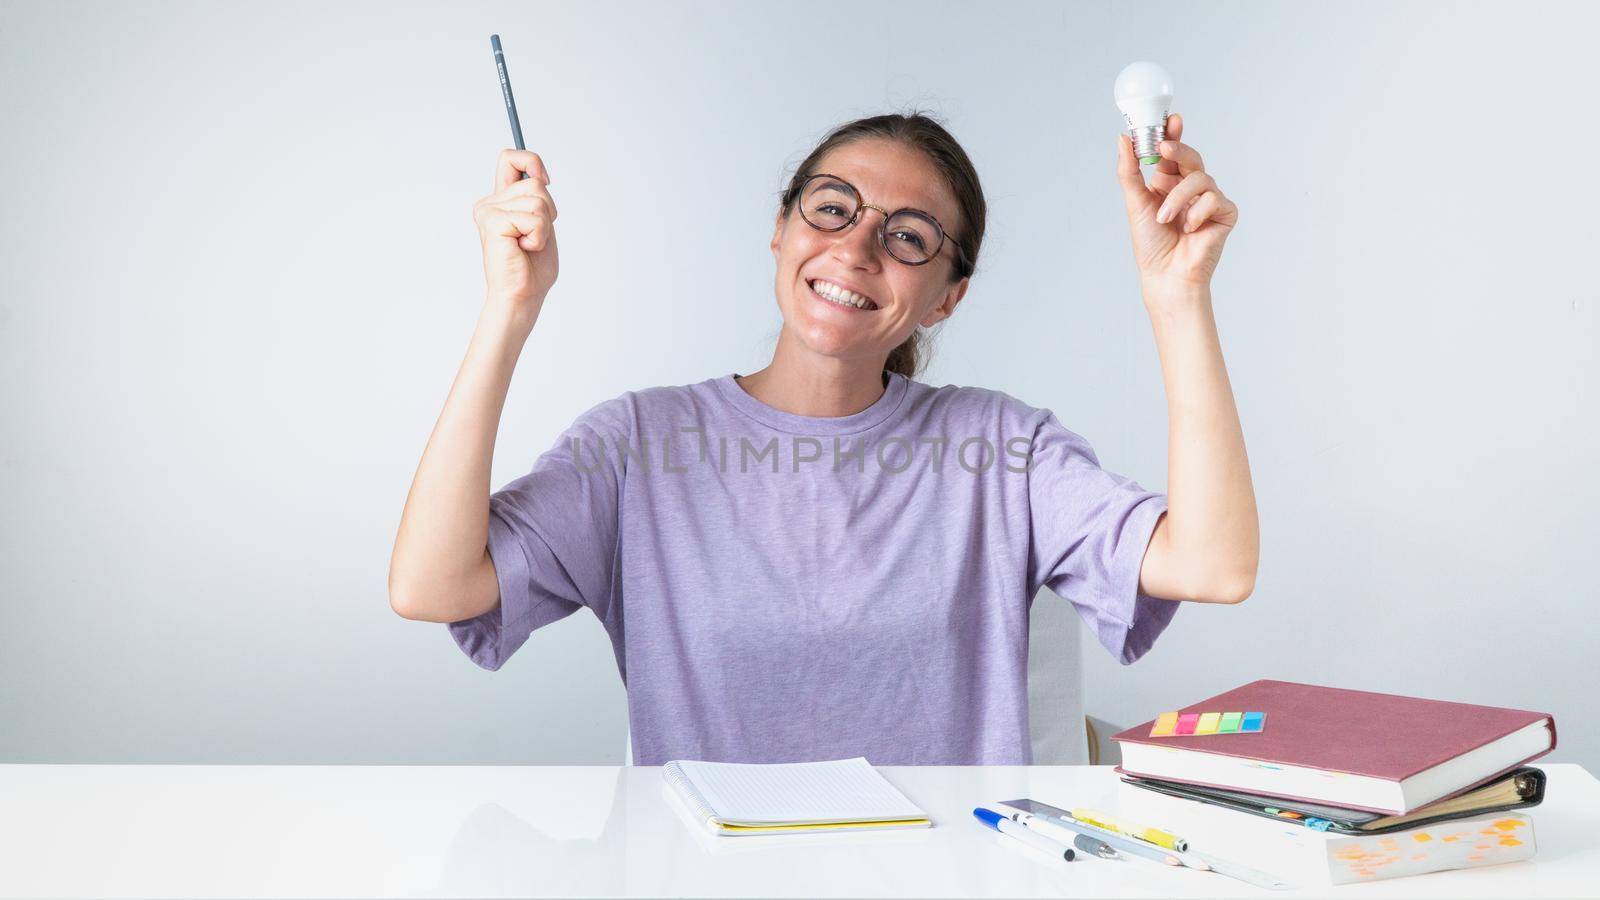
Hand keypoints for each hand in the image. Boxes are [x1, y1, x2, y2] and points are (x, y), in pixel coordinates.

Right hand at [472, 149, 559, 324]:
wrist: (522, 295)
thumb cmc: (532, 267)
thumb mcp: (541, 224)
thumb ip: (537, 200)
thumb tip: (540, 176)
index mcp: (500, 201)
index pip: (509, 158)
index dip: (531, 161)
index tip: (546, 180)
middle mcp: (490, 203)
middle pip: (535, 182)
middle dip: (547, 210)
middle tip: (534, 235)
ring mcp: (489, 211)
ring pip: (538, 199)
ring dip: (543, 227)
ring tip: (528, 245)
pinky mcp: (493, 222)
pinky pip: (534, 218)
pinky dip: (538, 237)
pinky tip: (524, 249)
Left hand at [1115, 114, 1237, 287]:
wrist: (1165, 274)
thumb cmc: (1151, 244)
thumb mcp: (1135, 202)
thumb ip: (1130, 171)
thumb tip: (1123, 139)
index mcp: (1170, 183)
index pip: (1173, 152)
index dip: (1173, 134)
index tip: (1171, 119)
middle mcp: (1191, 188)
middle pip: (1191, 157)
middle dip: (1178, 150)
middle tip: (1165, 148)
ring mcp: (1209, 200)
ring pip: (1200, 178)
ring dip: (1178, 198)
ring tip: (1164, 218)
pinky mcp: (1225, 214)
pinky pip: (1215, 199)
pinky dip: (1198, 212)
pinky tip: (1189, 228)